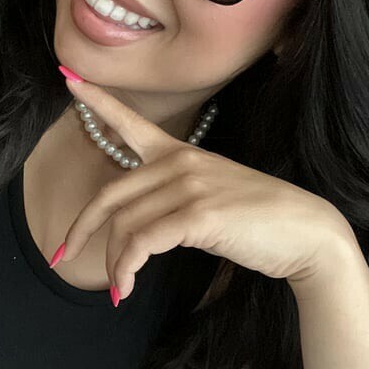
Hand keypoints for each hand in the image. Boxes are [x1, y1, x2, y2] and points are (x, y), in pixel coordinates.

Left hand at [56, 66, 352, 303]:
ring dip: (114, 265)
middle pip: (110, 196)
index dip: (98, 102)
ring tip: (118, 290)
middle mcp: (181, 164)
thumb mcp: (211, 198)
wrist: (307, 234)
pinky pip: (142, 244)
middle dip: (81, 229)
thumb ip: (172, 201)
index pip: (131, 123)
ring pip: (124, 226)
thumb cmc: (259, 222)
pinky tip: (125, 289)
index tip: (68, 79)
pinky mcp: (198, 216)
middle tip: (62, 256)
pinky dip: (126, 270)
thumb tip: (136, 233)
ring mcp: (190, 187)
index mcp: (181, 155)